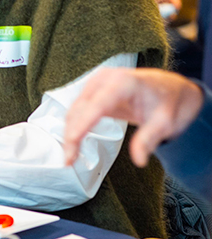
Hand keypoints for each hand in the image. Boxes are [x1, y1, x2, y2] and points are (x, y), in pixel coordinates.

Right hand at [63, 68, 203, 167]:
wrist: (169, 88)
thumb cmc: (167, 101)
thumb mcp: (164, 122)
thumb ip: (148, 139)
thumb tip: (139, 159)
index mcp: (123, 82)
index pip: (96, 105)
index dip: (81, 124)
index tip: (72, 141)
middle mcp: (105, 79)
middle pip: (80, 108)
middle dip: (71, 134)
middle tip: (70, 159)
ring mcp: (97, 83)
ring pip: (74, 109)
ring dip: (70, 131)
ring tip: (70, 154)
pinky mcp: (93, 90)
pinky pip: (78, 108)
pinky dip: (74, 125)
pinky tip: (74, 140)